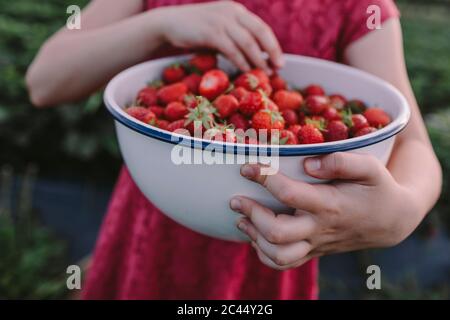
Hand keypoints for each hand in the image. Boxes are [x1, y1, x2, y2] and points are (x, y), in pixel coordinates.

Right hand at [155, 1, 282, 73]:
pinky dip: (241, 61)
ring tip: (264, 73)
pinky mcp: (211, 32)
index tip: (280, 61)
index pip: (261, 27)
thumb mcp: (219, 30)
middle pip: (260, 32)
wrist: (169, 24)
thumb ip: (235, 38)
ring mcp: (221, 21)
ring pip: (247, 42)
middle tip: (279, 67)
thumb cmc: (196, 31)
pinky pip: (231, 49)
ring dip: (258, 59)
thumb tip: (254, 57)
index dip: (273, 45)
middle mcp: (232, 13)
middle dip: (272, 51)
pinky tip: (246, 71)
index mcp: (236, 11)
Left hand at [229, 152, 421, 269]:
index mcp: (330, 204)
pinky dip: (264, 254)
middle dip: (251, 214)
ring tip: (241, 219)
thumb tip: (307, 163)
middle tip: (235, 198)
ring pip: (278, 255)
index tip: (247, 166)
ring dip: (253, 237)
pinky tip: (255, 235)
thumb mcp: (370, 167)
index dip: (264, 178)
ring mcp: (315, 244)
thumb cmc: (377, 189)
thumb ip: (341, 161)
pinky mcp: (313, 252)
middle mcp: (319, 228)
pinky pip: (284, 264)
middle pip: (277, 232)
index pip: (289, 193)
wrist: (391, 221)